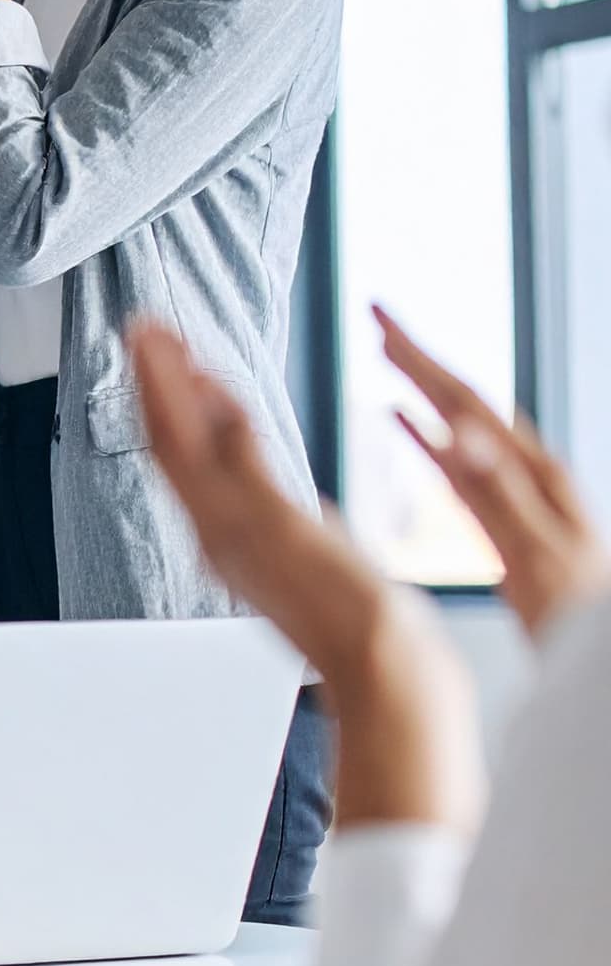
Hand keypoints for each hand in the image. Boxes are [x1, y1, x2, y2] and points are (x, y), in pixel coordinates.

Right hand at [129, 320, 482, 831]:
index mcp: (223, 535)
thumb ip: (261, 527)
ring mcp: (242, 528)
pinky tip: (209, 385)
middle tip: (139, 328)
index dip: (162, 403)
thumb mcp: (290, 562)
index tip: (153, 356)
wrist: (377, 659)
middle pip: (172, 443)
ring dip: (169, 387)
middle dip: (153, 382)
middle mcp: (221, 529)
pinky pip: (237, 465)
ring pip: (190, 446)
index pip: (180, 455)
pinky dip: (217, 421)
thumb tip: (247, 512)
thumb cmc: (342, 623)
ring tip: (154, 337)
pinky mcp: (275, 528)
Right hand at [377, 306, 610, 641]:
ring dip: (421, 386)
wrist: (602, 646)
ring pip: (460, 423)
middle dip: (419, 357)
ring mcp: (514, 491)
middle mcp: (524, 471)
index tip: (381, 325)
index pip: (466, 401)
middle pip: (464, 399)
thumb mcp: (536, 555)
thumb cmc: (577, 614)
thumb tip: (459, 434)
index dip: (421, 360)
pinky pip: (456, 460)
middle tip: (378, 319)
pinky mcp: (501, 514)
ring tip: (387, 357)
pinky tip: (404, 426)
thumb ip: (497, 493)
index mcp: (530, 475)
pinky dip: (425, 434)